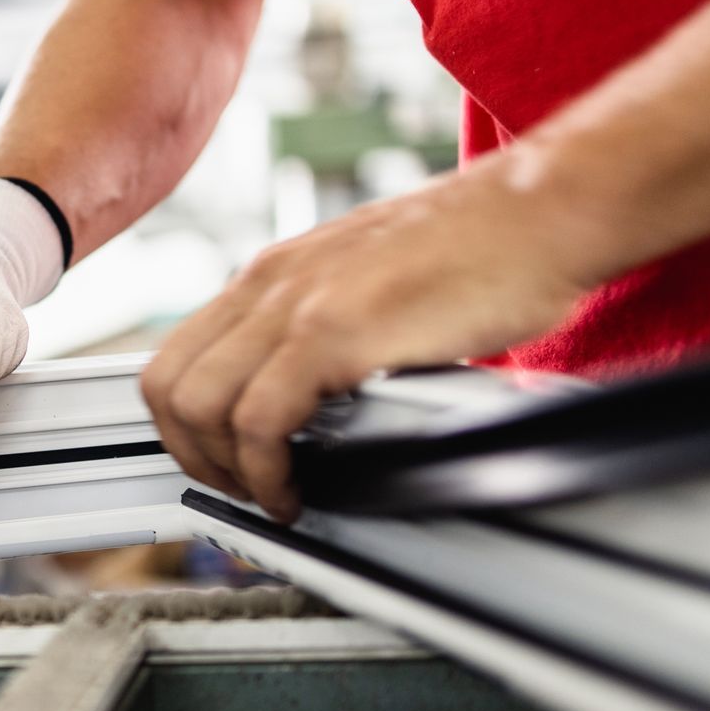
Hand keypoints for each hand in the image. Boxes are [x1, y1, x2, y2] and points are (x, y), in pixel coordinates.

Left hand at [140, 153, 594, 521]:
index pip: (179, 356)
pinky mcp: (334, 331)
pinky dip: (265, 472)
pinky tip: (296, 492)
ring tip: (268, 498)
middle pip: (168, 385)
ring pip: (198, 405)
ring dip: (224, 471)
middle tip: (235, 493)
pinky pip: (259, 419)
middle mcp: (271, 283)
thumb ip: (328, 326)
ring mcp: (296, 303)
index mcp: (274, 273)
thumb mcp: (371, 281)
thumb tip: (313, 396)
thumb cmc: (483, 249)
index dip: (184, 426)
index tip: (216, 464)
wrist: (541, 212)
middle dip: (190, 456)